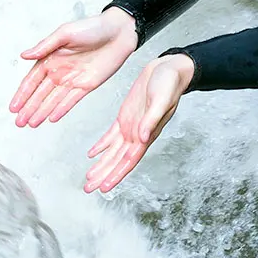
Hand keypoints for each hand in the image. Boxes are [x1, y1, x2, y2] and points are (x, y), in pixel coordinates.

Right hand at [10, 7, 139, 126]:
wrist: (119, 32)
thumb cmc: (92, 27)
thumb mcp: (65, 33)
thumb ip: (45, 46)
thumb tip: (24, 55)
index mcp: (51, 57)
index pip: (32, 80)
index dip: (22, 94)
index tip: (13, 107)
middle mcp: (59, 71)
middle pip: (40, 94)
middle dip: (28, 108)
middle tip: (18, 122)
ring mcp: (72, 79)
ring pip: (53, 100)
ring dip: (41, 112)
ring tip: (30, 124)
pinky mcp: (87, 85)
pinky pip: (71, 101)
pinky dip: (61, 110)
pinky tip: (51, 118)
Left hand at [84, 53, 194, 193]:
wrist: (169, 69)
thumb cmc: (169, 84)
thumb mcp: (161, 99)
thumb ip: (151, 119)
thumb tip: (143, 138)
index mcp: (147, 134)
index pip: (129, 161)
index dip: (116, 174)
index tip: (105, 187)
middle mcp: (138, 135)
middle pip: (118, 161)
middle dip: (103, 175)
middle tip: (88, 188)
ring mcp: (131, 127)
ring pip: (112, 152)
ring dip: (101, 165)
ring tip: (89, 178)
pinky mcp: (125, 117)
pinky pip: (111, 136)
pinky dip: (101, 146)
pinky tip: (92, 154)